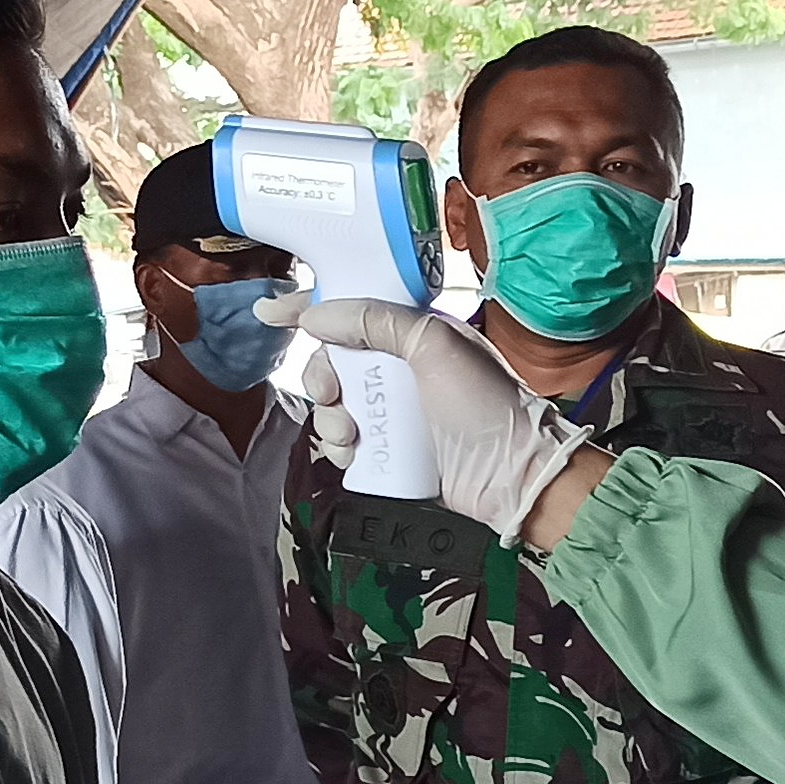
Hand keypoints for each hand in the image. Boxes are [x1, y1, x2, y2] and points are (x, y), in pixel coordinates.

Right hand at [296, 301, 598, 543]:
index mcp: (414, 334)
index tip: (271, 311)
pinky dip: (339, 448)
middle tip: (331, 394)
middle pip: (333, 361)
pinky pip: (345, 444)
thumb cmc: (485, 404)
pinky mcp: (390, 452)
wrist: (513, 475)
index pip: (353, 310)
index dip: (310, 308)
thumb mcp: (435, 343)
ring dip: (330, 418)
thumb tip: (318, 316)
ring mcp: (395, 412)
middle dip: (321, 376)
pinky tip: (354, 453)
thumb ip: (376, 320)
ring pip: (334, 405)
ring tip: (352, 434)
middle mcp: (401, 370)